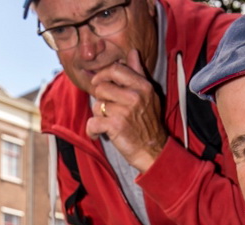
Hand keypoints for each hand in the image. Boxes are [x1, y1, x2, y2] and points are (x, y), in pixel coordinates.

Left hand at [86, 49, 166, 172]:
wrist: (152, 150)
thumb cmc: (148, 124)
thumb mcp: (148, 95)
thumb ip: (138, 73)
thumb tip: (132, 52)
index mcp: (142, 86)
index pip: (116, 69)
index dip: (102, 74)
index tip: (98, 82)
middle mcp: (134, 96)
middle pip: (101, 87)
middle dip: (100, 99)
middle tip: (107, 110)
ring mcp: (125, 111)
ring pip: (97, 105)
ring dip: (98, 116)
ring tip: (108, 122)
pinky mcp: (115, 126)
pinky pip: (93, 122)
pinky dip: (92, 130)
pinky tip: (97, 133)